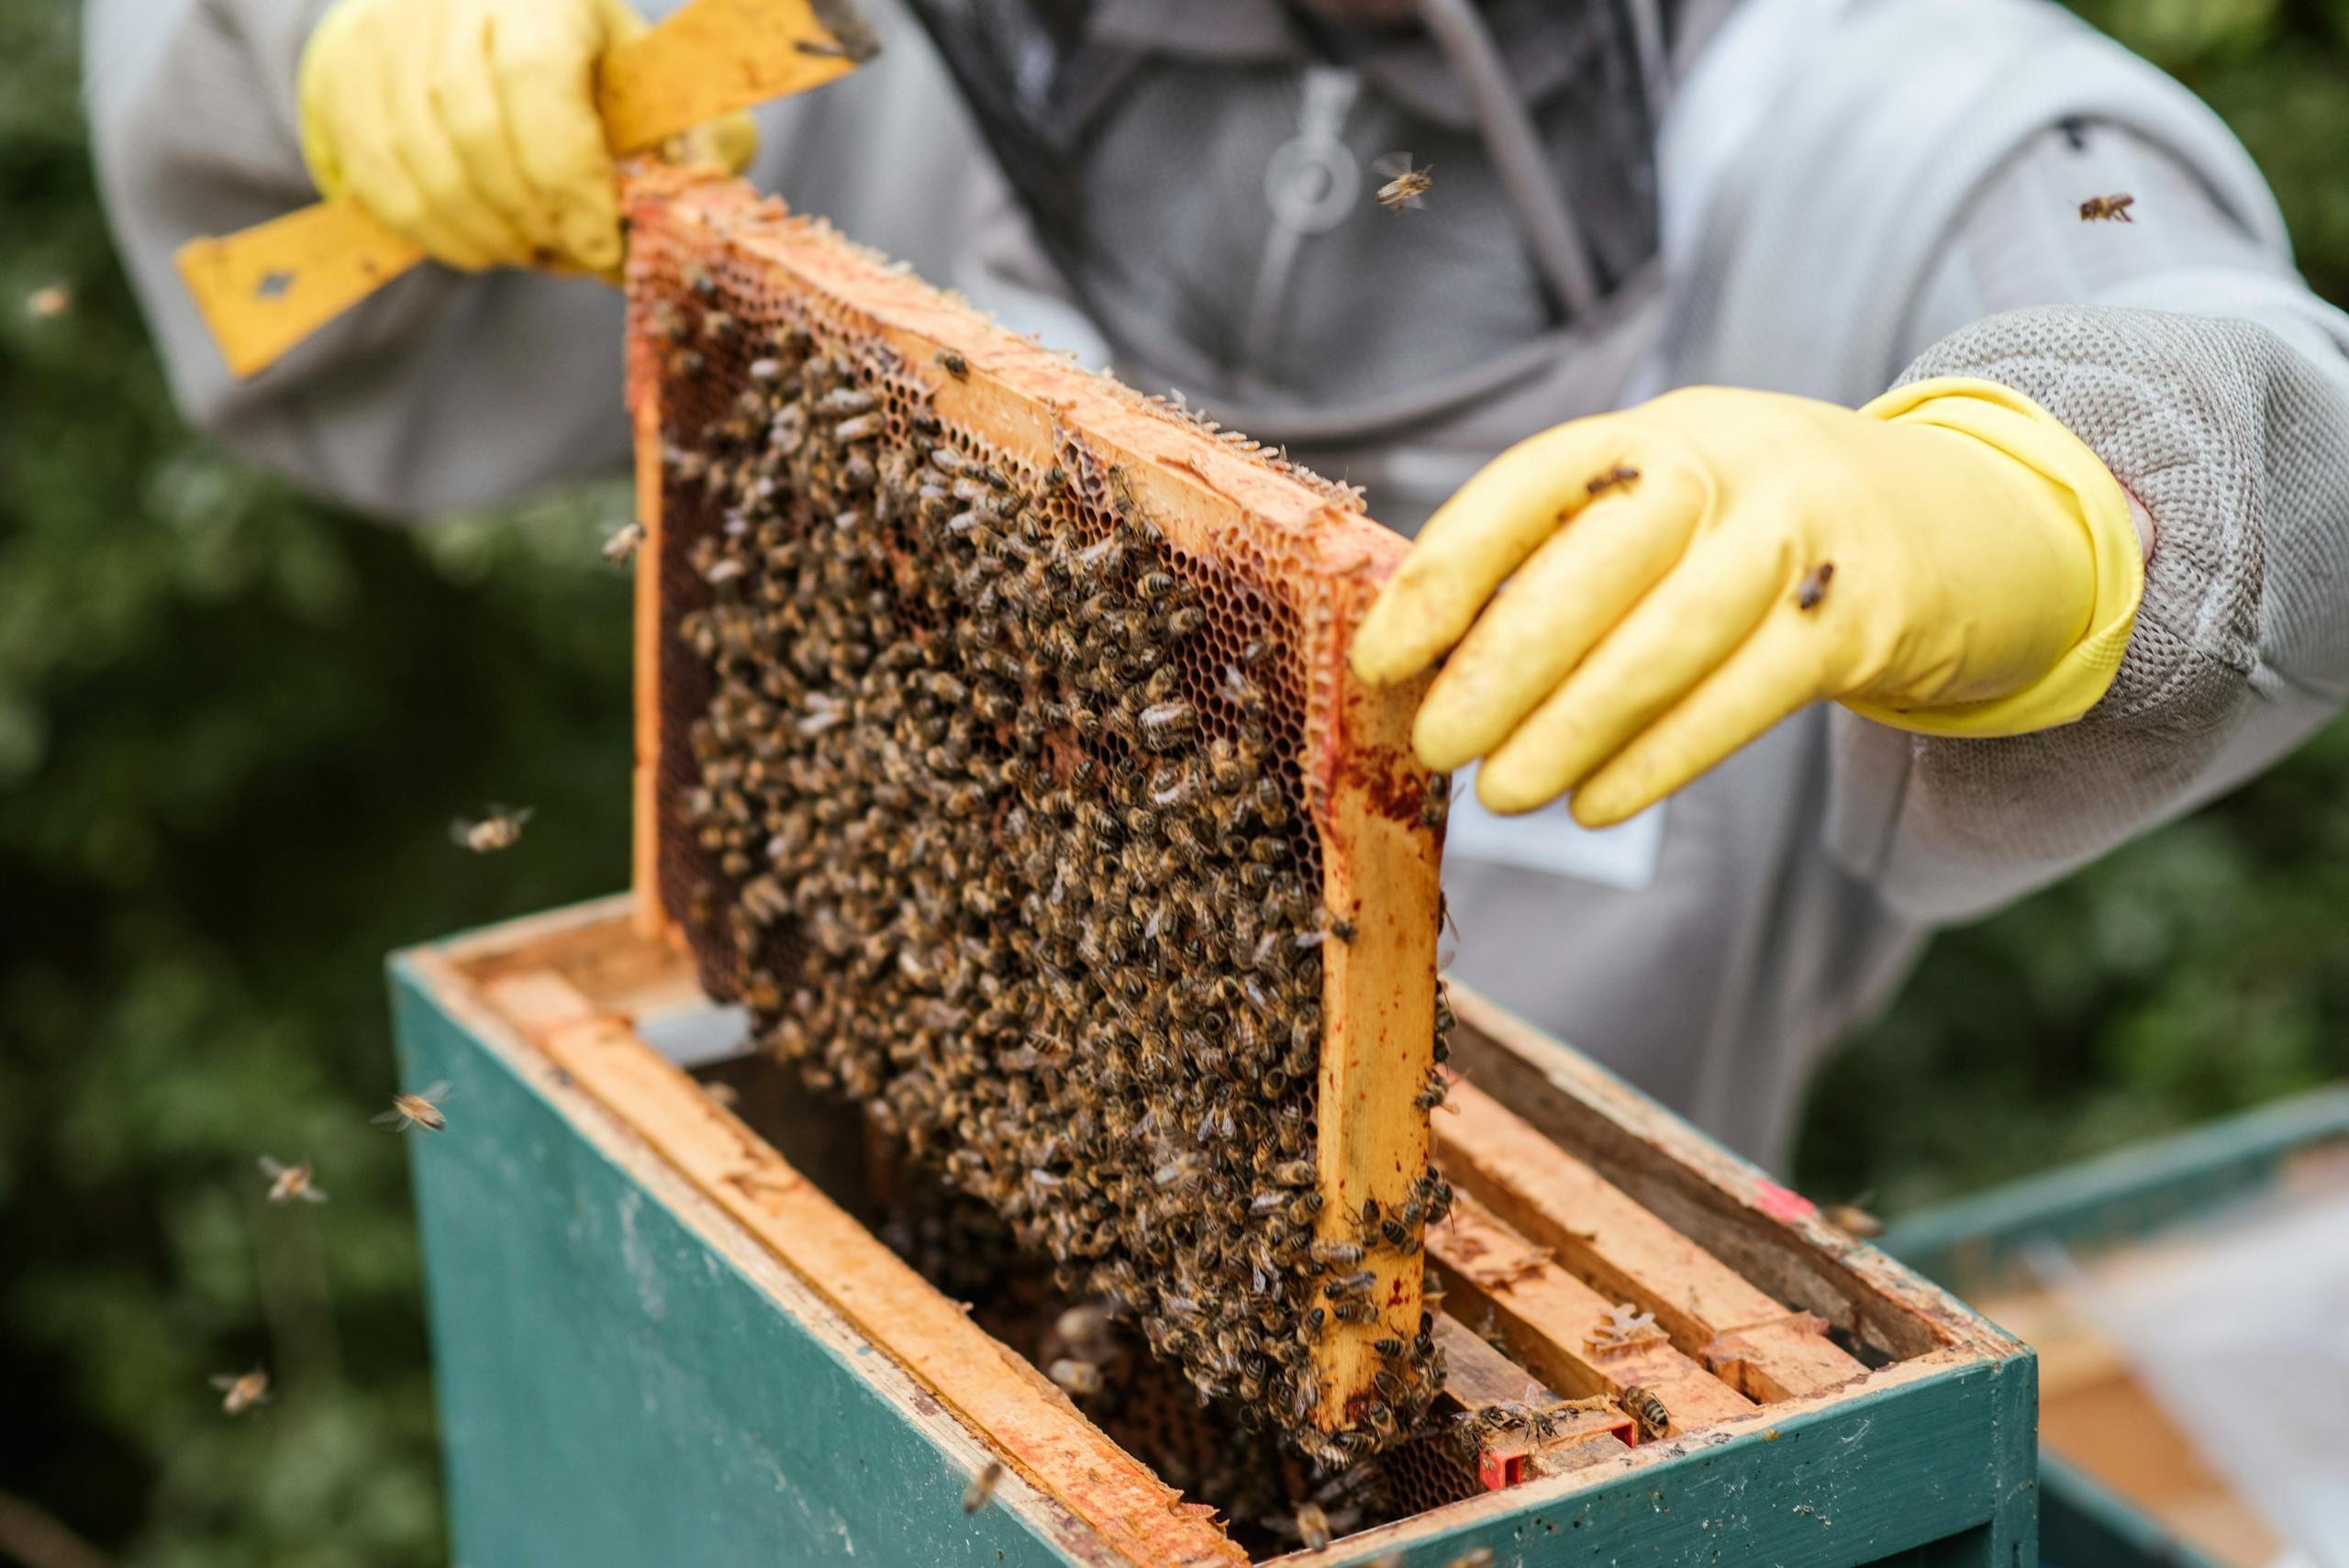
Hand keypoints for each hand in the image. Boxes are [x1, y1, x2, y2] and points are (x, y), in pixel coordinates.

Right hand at [297, 0, 756, 274]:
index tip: (605, 245)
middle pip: (477, 133)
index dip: (573, 182)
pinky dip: (441, 235)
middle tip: (574, 254)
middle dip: (535, 217)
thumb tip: (693, 214)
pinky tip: (486, 243)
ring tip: (535, 247)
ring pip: (426, 168)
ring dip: (490, 234)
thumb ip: (696, 144)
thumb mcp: (654, 88)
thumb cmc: (588, 67)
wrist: (473, 18)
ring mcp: (386, 34)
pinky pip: (384, 186)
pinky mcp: (344, 79)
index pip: (539, 83)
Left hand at [1351, 380, 2143, 824]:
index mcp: (1655, 433)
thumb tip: (1424, 665)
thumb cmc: (1756, 536)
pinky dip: (1664, 754)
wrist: (1963, 524)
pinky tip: (1596, 802)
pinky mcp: (1865, 611)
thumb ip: (1566, 564)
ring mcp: (1806, 530)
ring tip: (1502, 793)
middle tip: (1438, 743)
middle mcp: (1730, 461)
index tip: (1382, 655)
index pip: (1533, 486)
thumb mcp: (1670, 511)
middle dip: (1506, 659)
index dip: (1448, 571)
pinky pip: (1749, 691)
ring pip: (1673, 634)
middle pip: (1602, 558)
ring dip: (1575, 723)